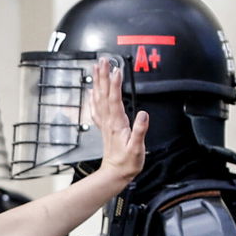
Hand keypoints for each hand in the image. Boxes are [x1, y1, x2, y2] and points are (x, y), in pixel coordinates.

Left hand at [91, 58, 147, 184]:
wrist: (115, 174)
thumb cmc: (127, 163)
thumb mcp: (137, 148)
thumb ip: (140, 131)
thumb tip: (143, 115)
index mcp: (117, 124)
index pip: (115, 100)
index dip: (115, 85)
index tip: (116, 70)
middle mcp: (109, 121)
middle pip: (104, 95)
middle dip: (103, 77)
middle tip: (103, 61)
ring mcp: (105, 124)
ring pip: (99, 98)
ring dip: (98, 82)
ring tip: (97, 68)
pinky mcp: (105, 127)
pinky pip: (97, 109)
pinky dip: (94, 98)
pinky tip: (92, 91)